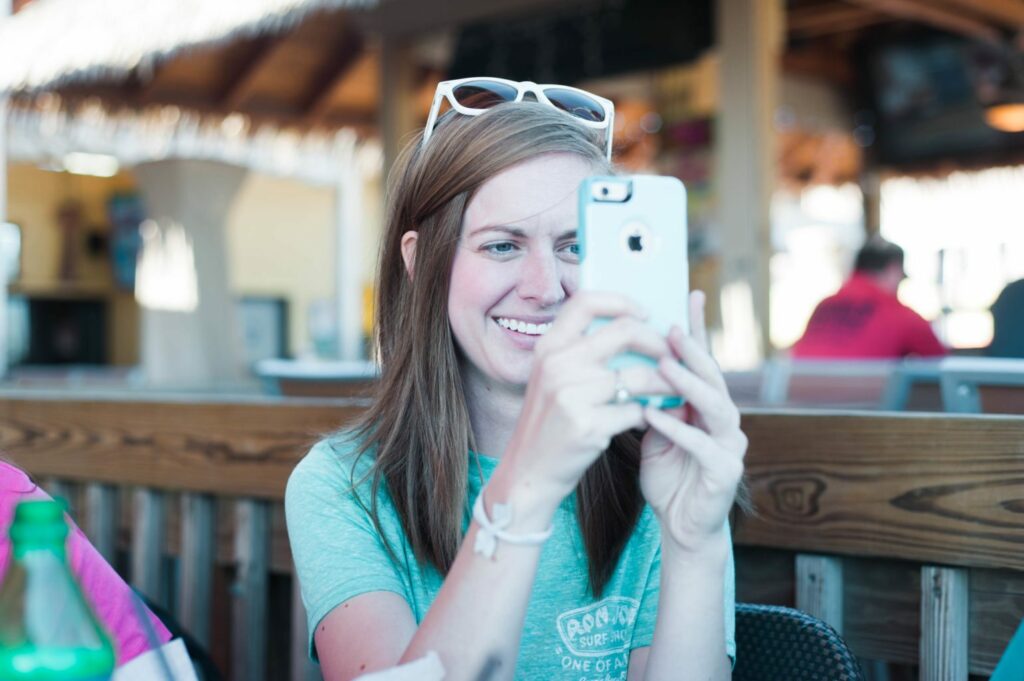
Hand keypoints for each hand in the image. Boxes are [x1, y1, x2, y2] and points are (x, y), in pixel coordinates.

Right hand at [500, 292, 672, 515]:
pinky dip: (647, 416)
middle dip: (658, 342)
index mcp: (547, 347)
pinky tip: (645, 421)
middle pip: (625, 332)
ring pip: (640, 376)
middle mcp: (557, 365)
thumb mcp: (552, 378)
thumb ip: (580, 353)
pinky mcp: (588, 426)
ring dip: (664, 384)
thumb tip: (635, 329)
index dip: (621, 301)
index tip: (644, 313)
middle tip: (672, 355)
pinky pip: (636, 411)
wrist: (528, 471)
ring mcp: (571, 395)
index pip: (586, 302)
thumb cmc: (549, 422)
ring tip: (672, 391)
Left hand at [639, 291, 746, 553]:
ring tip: (664, 366)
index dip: (698, 327)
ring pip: (716, 405)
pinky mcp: (725, 472)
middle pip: (713, 376)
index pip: (702, 359)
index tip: (688, 294)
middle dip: (692, 351)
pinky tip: (656, 418)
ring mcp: (729, 444)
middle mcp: (724, 418)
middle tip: (670, 330)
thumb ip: (651, 398)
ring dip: (689, 384)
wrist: (681, 525)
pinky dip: (679, 430)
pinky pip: (704, 446)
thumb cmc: (668, 474)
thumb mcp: (655, 429)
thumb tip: (628, 362)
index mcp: (706, 404)